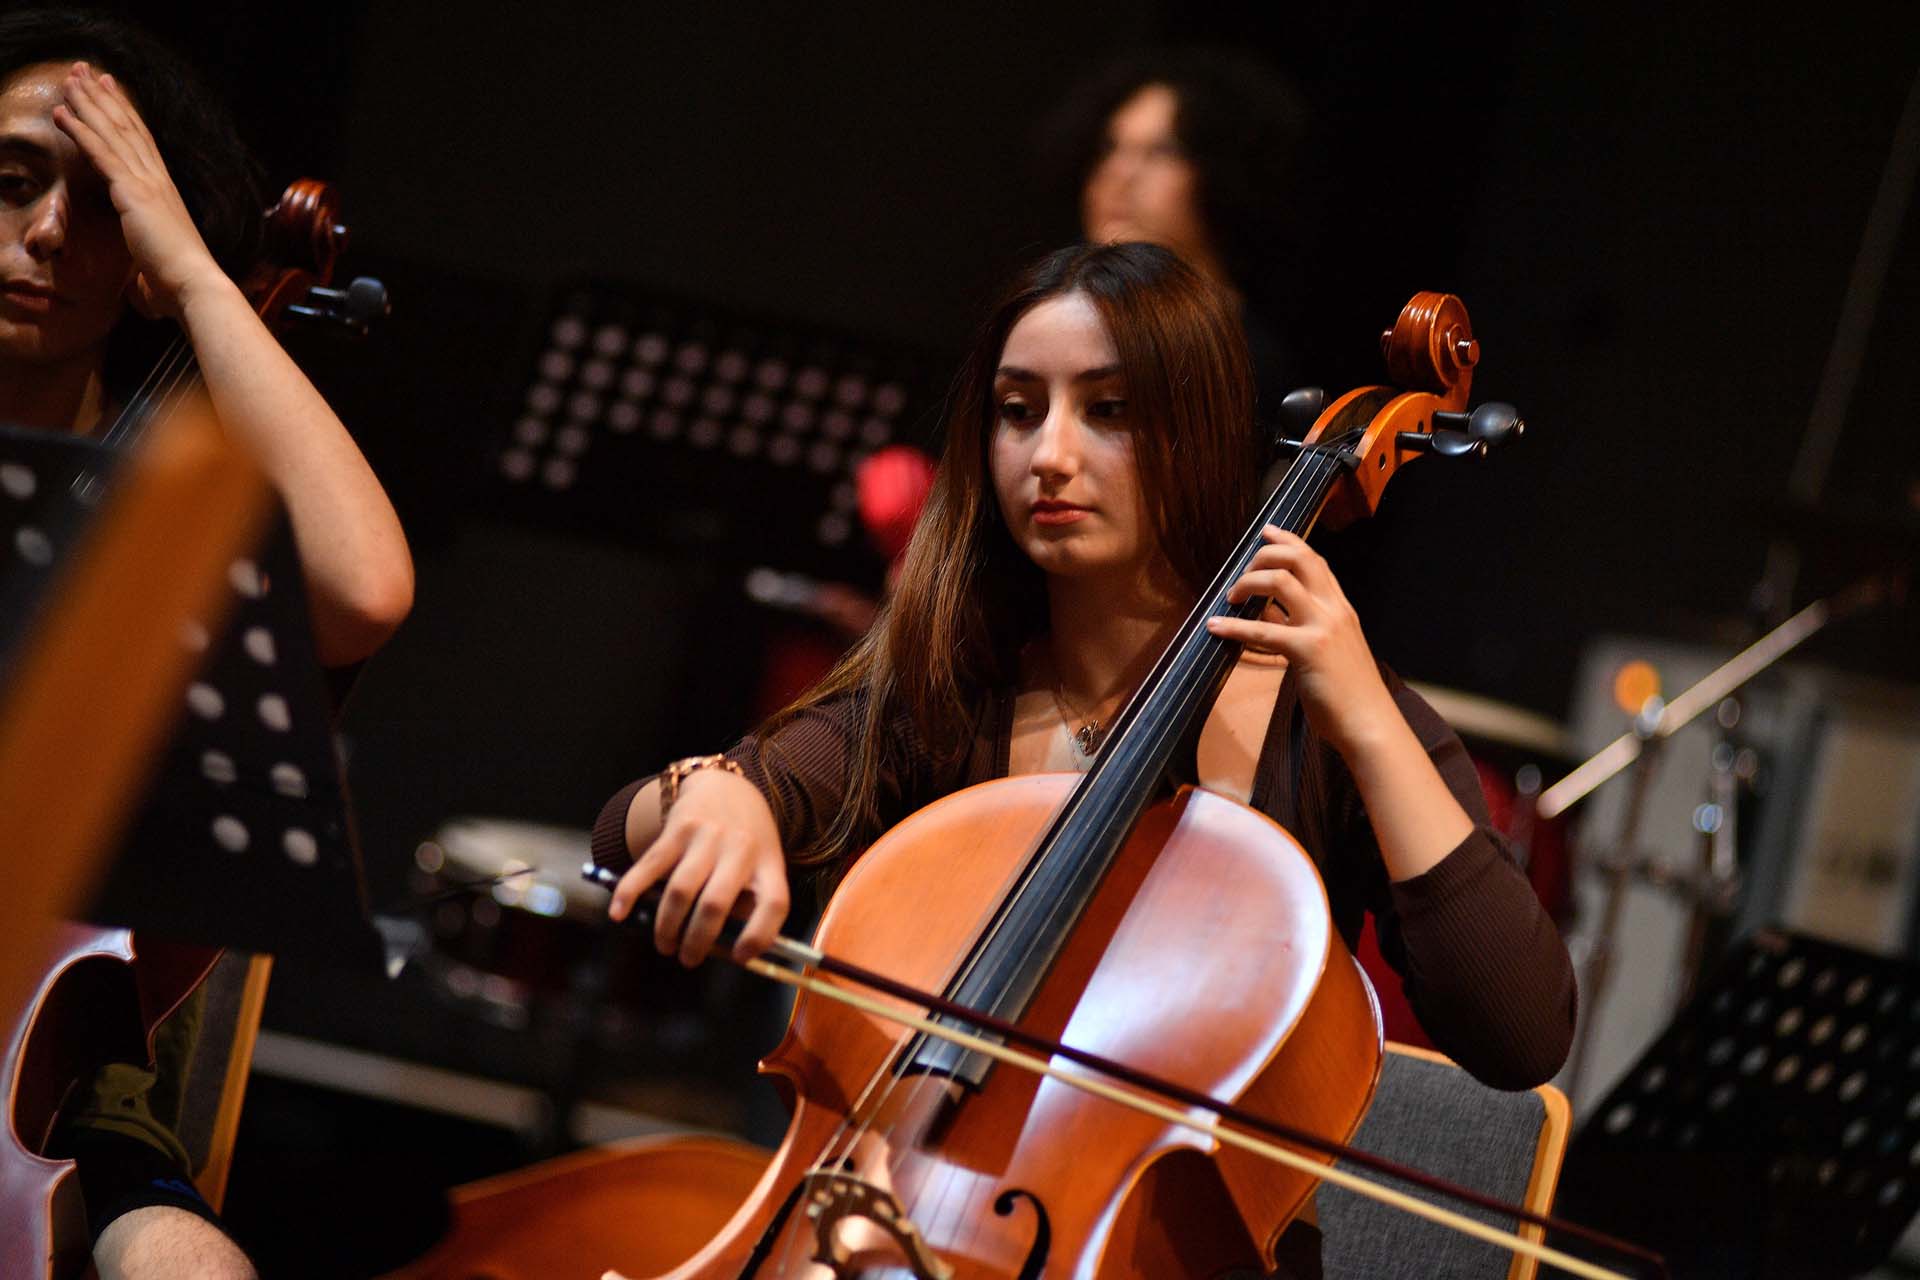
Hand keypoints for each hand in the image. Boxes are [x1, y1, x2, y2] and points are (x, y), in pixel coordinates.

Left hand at [51, 62, 227, 318]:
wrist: (195, 286)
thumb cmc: (179, 287)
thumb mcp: (157, 271)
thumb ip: (145, 273)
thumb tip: (140, 294)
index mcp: (166, 193)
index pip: (143, 144)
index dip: (126, 115)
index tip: (112, 91)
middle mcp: (158, 181)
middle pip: (127, 129)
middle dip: (105, 98)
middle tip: (88, 71)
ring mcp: (146, 184)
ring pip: (112, 133)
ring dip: (88, 103)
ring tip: (70, 78)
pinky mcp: (132, 192)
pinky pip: (100, 153)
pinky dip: (79, 129)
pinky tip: (61, 111)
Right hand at [607, 769, 790, 965]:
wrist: (725, 786)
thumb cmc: (746, 838)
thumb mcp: (763, 864)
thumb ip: (749, 902)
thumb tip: (722, 948)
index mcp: (768, 863)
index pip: (774, 903)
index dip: (758, 935)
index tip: (739, 957)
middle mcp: (740, 848)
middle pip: (715, 904)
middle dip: (696, 941)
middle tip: (688, 959)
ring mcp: (707, 836)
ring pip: (680, 891)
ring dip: (666, 926)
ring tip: (665, 944)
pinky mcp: (677, 828)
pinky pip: (649, 867)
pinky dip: (630, 893)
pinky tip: (619, 914)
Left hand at [1205, 527, 1401, 756]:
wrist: (1370, 723)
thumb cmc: (1348, 693)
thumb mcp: (1328, 651)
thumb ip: (1302, 628)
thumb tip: (1268, 615)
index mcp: (1341, 609)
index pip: (1316, 561)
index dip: (1289, 542)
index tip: (1267, 533)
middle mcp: (1334, 611)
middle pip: (1299, 559)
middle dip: (1265, 555)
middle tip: (1243, 571)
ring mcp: (1323, 628)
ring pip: (1281, 582)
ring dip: (1249, 582)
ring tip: (1231, 597)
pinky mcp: (1308, 651)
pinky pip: (1263, 630)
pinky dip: (1233, 626)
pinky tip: (1215, 627)